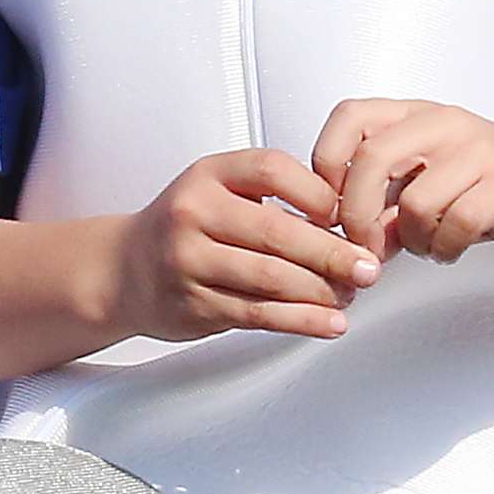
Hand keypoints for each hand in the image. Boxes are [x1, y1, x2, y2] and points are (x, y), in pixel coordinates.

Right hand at [98, 149, 381, 342]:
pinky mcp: (193, 305)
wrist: (124, 270)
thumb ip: (272, 194)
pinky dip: (302, 320)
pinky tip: (329, 322)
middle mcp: (193, 214)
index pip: (272, 171)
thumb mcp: (218, 189)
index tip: (349, 215)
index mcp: (207, 175)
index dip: (319, 193)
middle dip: (333, 254)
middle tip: (368, 267)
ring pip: (271, 278)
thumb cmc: (187, 227)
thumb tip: (348, 218)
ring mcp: (188, 262)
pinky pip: (258, 314)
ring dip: (322, 292)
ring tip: (351, 295)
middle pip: (277, 232)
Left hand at [309, 97, 493, 266]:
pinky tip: (450, 248)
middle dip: (357, 215)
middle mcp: (445, 123)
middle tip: (364, 247)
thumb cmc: (482, 186)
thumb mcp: (421, 184)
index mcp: (415, 116)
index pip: (350, 117)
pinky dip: (444, 248)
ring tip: (427, 244)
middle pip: (372, 159)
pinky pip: (456, 224)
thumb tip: (337, 235)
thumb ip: (378, 201)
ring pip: (414, 202)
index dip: (326, 162)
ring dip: (411, 239)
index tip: (330, 207)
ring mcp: (480, 150)